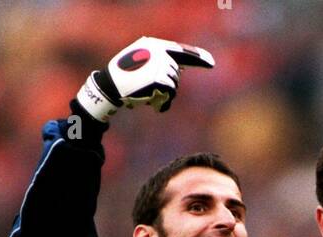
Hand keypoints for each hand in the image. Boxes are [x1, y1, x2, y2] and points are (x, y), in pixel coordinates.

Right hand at [76, 37, 213, 123]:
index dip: (198, 57)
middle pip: (177, 74)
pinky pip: (170, 93)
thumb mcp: (143, 66)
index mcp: (155, 45)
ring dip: (165, 96)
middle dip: (169, 87)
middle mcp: (159, 51)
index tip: (211, 62)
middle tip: (154, 95)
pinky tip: (154, 105)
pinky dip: (164, 102)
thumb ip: (161, 65)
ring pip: (175, 84)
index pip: (181, 51)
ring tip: (151, 99)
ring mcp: (159, 64)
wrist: (111, 86)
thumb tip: (182, 70)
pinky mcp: (159, 77)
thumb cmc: (126, 79)